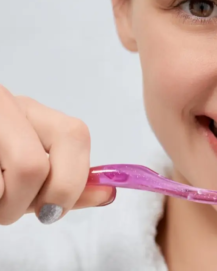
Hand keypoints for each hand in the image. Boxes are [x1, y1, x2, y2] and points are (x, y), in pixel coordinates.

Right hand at [0, 85, 114, 224]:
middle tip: (16, 209)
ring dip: (3, 207)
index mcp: (31, 111)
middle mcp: (4, 105)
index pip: (75, 136)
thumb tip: (109, 194)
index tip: (55, 210)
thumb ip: (72, 181)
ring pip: (10, 175)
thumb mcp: (35, 166)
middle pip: (34, 165)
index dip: (71, 182)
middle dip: (30, 201)